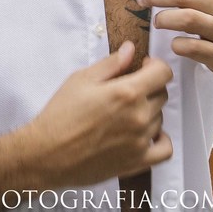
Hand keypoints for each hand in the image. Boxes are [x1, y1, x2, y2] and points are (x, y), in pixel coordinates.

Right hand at [26, 41, 172, 188]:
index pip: (163, 73)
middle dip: (149, 87)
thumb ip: (111, 63)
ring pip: (160, 118)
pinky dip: (160, 139)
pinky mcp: (137, 162)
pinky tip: (146, 133)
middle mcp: (139, 117)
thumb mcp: (81, 79)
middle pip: (162, 94)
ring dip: (149, 112)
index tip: (143, 67)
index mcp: (127, 92)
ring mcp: (140, 141)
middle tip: (128, 90)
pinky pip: (164, 150)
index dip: (155, 66)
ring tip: (126, 113)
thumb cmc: (60, 116)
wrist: (47, 154)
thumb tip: (130, 49)